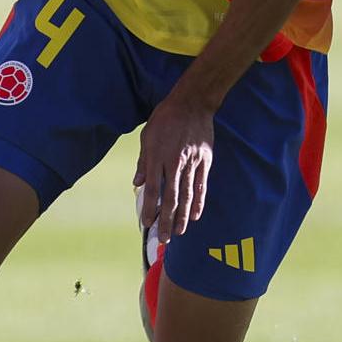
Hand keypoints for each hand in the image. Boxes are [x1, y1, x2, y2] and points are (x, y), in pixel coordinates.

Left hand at [132, 91, 215, 243]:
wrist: (192, 103)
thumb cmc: (165, 118)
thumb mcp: (147, 137)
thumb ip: (143, 162)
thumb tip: (137, 184)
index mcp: (157, 157)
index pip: (152, 189)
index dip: (150, 209)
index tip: (147, 223)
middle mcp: (174, 163)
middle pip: (170, 198)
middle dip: (166, 220)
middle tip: (163, 239)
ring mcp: (191, 163)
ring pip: (187, 195)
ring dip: (182, 217)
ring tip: (179, 233)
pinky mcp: (205, 161)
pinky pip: (201, 186)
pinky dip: (198, 202)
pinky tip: (195, 215)